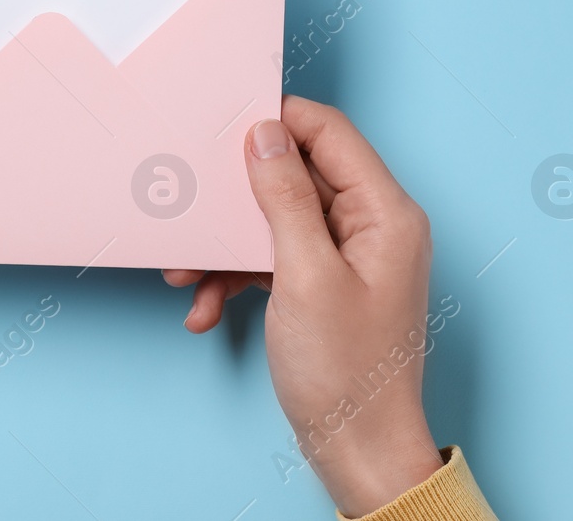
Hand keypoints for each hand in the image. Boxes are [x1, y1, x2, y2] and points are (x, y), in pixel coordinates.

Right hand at [163, 97, 444, 516]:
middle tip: (190, 208)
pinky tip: (208, 308)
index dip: (276, 122)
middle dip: (235, 198)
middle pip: (295, 177)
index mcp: (385, 213)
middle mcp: (372, 226)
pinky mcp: (323, 284)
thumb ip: (284, 198)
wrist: (357, 451)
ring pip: (275, 220)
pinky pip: (272, 258)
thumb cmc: (347, 373)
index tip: (222, 125)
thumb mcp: (303, 275)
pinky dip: (236, 277)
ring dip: (227, 245)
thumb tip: (265, 135)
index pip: (329, 133)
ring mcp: (348, 256)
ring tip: (187, 274)